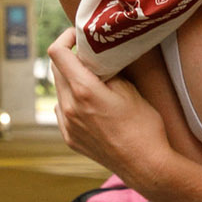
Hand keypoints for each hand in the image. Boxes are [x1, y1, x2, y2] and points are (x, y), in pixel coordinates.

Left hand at [47, 29, 168, 184]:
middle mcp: (69, 107)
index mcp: (83, 91)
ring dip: (70, 80)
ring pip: (59, 90)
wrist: (145, 166)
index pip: (57, 53)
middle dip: (70, 57)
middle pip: (56, 69)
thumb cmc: (144, 126)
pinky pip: (62, 110)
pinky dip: (71, 100)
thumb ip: (108, 72)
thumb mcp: (130, 90)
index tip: (79, 36)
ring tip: (93, 81)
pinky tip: (90, 104)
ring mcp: (66, 125)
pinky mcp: (69, 138)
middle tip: (90, 55)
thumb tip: (97, 59)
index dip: (65, 38)